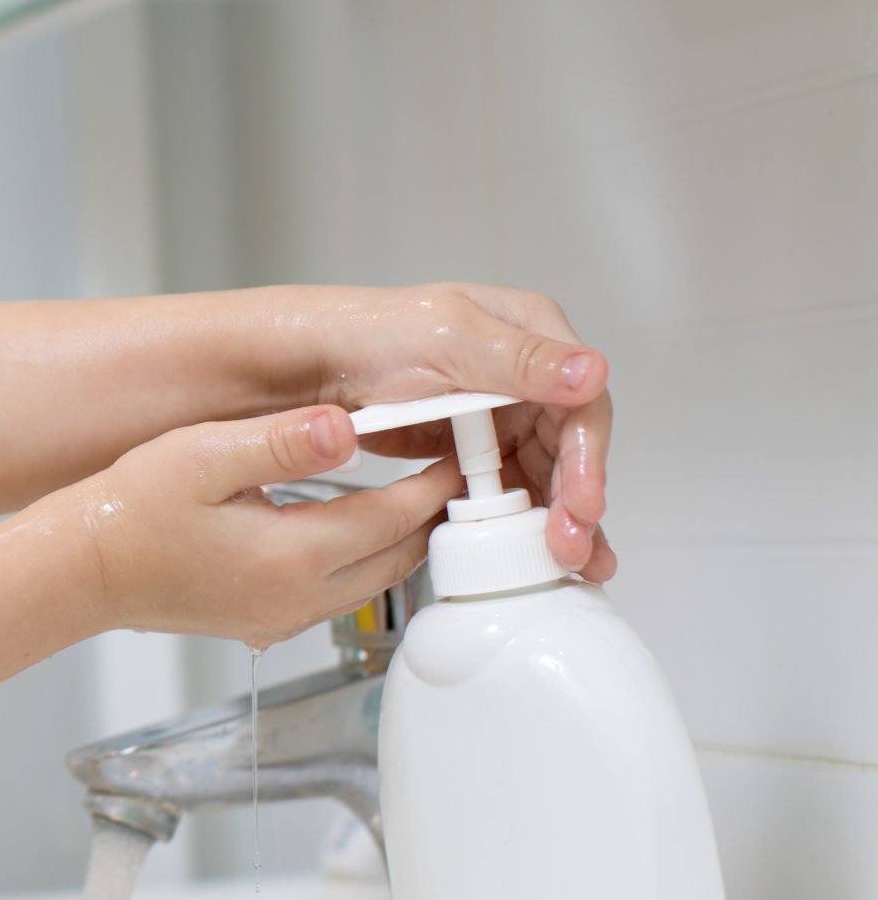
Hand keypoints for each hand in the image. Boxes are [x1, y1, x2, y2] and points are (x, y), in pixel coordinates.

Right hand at [64, 405, 463, 649]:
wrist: (81, 570)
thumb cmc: (129, 511)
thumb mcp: (201, 457)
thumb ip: (281, 441)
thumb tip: (347, 427)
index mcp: (293, 555)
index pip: (396, 515)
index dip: (436, 479)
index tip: (461, 445)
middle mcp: (299, 598)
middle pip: (400, 556)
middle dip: (433, 513)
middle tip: (455, 465)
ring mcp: (284, 618)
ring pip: (375, 579)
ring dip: (401, 538)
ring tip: (417, 489)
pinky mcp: (266, 622)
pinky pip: (339, 592)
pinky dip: (364, 557)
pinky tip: (355, 525)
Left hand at [284, 282, 614, 580]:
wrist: (308, 359)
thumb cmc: (366, 333)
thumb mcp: (445, 338)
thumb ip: (517, 359)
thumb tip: (591, 373)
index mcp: (532, 333)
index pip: (582, 405)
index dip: (588, 459)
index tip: (582, 506)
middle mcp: (525, 374)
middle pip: (569, 447)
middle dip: (577, 502)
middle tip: (572, 551)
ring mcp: (499, 411)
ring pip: (546, 473)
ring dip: (559, 520)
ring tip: (570, 566)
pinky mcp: (471, 446)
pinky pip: (508, 487)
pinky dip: (522, 520)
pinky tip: (536, 554)